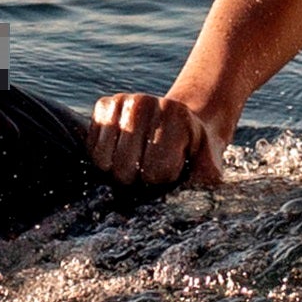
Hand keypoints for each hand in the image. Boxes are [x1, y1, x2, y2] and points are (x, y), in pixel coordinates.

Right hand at [87, 91, 225, 189]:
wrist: (181, 122)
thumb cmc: (194, 151)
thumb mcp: (209, 166)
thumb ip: (205, 179)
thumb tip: (194, 200)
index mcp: (175, 115)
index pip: (155, 171)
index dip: (162, 180)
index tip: (173, 169)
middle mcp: (145, 102)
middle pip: (125, 168)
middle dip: (137, 179)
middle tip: (150, 168)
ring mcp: (121, 100)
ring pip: (104, 161)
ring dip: (118, 170)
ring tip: (136, 161)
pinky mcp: (103, 105)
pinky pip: (91, 150)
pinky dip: (104, 159)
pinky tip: (121, 150)